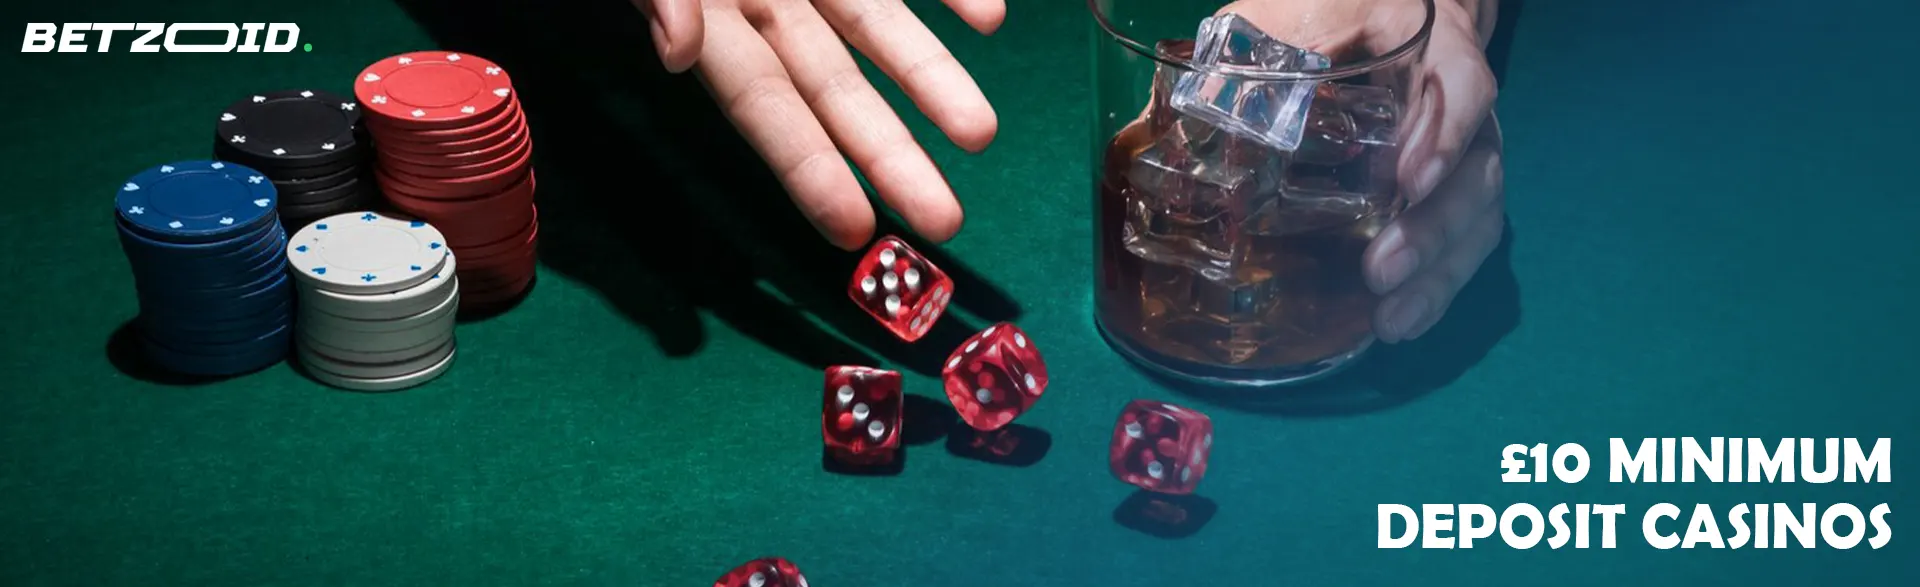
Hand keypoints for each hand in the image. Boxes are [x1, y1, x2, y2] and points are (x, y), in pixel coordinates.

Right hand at [633, 0, 1003, 249]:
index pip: (764, 105)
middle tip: (943, 221)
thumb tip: (682, 52)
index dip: (808, 167)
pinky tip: (988, 17)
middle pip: (834, 86)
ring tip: (981, 135)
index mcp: (710, 15)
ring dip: (931, 76)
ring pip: (879, 26)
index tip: (854, 230)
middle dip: (888, 152)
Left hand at [1225, 0, 1502, 343]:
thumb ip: (1260, 48)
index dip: (1443, 136)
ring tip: (1390, 320)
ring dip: (1437, 273)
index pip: (1462, 84)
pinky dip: (1434, 286)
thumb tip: (1187, 110)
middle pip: (1476, 167)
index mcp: (1433, 43)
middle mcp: (1461, 101)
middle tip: (1380, 272)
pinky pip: (1461, 241)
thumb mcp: (1289, 11)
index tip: (1409, 184)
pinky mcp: (1449, 188)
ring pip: (1476, 213)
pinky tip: (1395, 323)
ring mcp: (1463, 148)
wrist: (1377, 9)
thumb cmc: (1325, 9)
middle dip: (1433, 228)